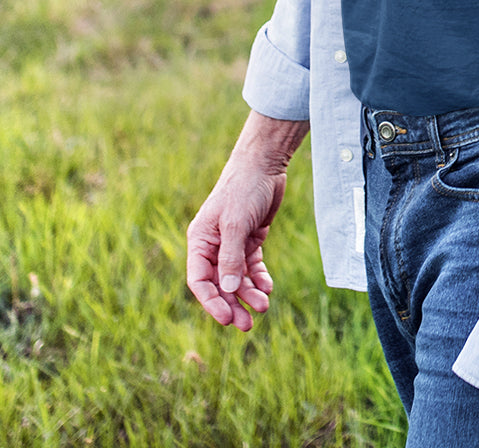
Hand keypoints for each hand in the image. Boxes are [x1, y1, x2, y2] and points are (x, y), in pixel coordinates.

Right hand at [186, 112, 307, 330]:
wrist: (265, 163)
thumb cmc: (244, 189)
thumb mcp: (236, 223)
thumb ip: (231, 257)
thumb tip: (227, 290)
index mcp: (200, 242)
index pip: (200, 281)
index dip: (212, 302)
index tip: (226, 318)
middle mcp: (213, 245)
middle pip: (220, 284)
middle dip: (232, 304)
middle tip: (247, 325)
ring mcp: (233, 243)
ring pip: (237, 277)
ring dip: (248, 293)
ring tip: (263, 306)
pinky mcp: (251, 238)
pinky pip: (251, 265)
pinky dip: (258, 277)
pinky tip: (267, 287)